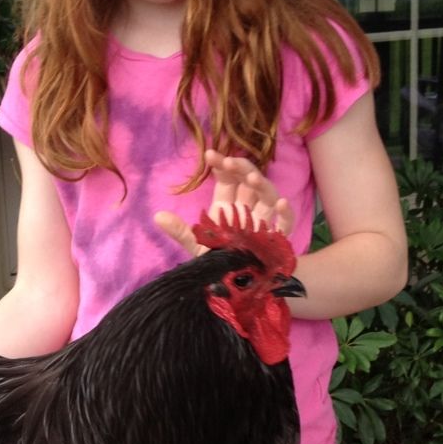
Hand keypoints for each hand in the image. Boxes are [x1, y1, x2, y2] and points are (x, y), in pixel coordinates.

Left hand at [155, 150, 295, 256]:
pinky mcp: (277, 240)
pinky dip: (285, 213)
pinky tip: (282, 203)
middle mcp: (248, 211)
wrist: (237, 289)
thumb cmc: (219, 263)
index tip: (210, 154)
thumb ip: (180, 231)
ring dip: (262, 184)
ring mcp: (264, 224)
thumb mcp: (197, 246)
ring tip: (251, 177)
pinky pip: (285, 224)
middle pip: (249, 182)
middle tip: (229, 161)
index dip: (222, 166)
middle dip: (241, 168)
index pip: (228, 180)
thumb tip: (156, 216)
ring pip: (269, 196)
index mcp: (228, 209)